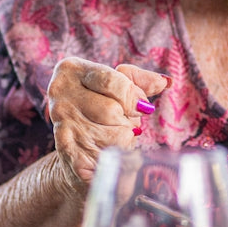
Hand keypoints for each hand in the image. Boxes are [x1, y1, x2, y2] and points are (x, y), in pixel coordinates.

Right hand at [46, 57, 169, 185]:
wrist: (75, 151)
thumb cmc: (100, 112)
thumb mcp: (117, 89)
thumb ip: (139, 81)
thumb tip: (166, 82)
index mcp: (72, 68)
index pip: (113, 80)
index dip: (133, 96)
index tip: (141, 107)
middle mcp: (60, 92)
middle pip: (112, 109)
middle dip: (126, 121)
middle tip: (124, 124)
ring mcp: (61, 121)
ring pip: (111, 134)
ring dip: (123, 140)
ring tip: (115, 138)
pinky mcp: (65, 150)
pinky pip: (103, 156)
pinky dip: (114, 157)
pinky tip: (109, 156)